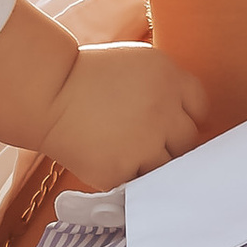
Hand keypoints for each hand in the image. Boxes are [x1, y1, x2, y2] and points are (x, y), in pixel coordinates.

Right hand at [35, 39, 205, 185]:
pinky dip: (128, 176)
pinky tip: (110, 159)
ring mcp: (144, 144)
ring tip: (125, 150)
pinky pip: (139, 183)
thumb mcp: (138, 62)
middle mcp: (163, 111)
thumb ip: (168, 86)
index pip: (200, 108)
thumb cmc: (88, 77)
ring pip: (168, 168)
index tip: (165, 120)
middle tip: (141, 137)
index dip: (182, 116)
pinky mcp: (122, 171)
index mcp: (169, 77)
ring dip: (151, 163)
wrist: (46, 94)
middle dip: (169, 141)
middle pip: (188, 141)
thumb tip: (189, 119)